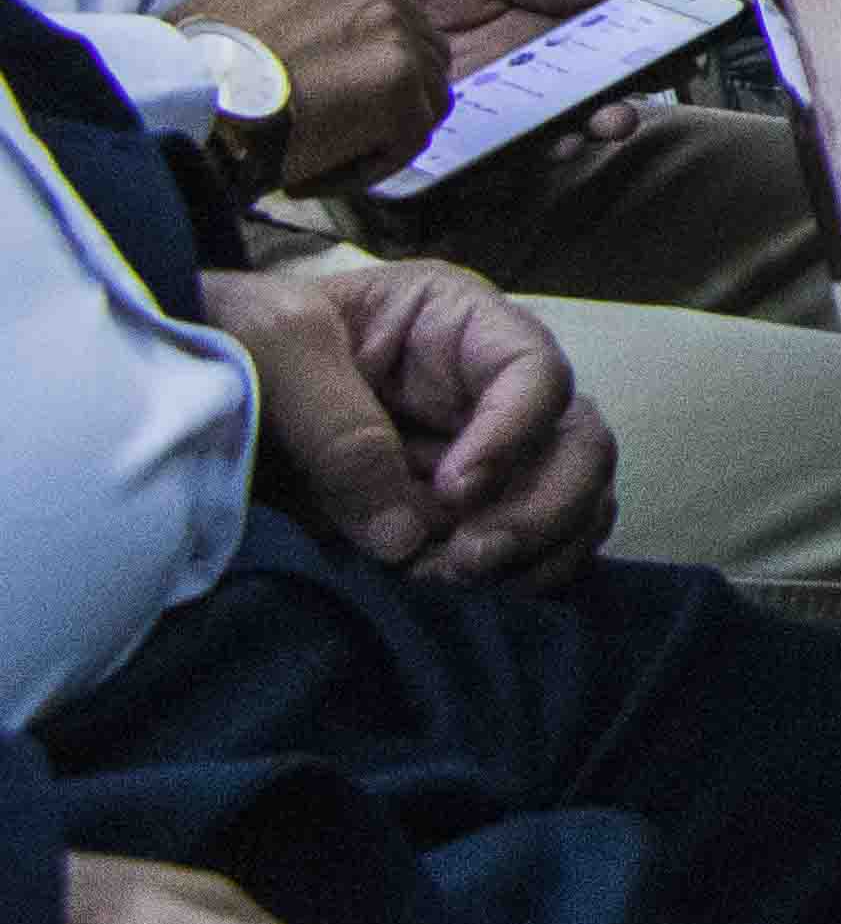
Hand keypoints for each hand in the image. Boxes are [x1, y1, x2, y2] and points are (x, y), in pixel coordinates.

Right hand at [162, 0, 444, 194]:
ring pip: (420, 89)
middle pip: (409, 41)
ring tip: (320, 150)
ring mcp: (393, 28)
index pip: (371, 1)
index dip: (353, 49)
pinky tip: (321, 169)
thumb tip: (273, 33)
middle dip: (380, 87)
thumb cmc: (189, 61)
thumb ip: (267, 0)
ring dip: (379, 126)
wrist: (186, 96)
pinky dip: (371, 161)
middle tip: (326, 121)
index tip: (314, 78)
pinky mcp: (402, 80)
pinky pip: (411, 134)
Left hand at [210, 259, 616, 587]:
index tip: (453, 491)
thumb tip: (403, 534)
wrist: (177, 395)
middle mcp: (489, 389)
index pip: (535, 370)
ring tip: (454, 582)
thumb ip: (339, 429)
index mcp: (458, 323)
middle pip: (579, 441)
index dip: (515, 433)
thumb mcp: (276, 350)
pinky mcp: (458, 517)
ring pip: (576, 500)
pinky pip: (534, 550)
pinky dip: (521, 580)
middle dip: (540, 507)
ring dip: (535, 551)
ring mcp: (482, 455)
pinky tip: (465, 599)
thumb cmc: (233, 339)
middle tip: (467, 558)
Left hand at [302, 0, 654, 159]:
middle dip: (606, 99)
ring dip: (574, 128)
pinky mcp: (421, 135)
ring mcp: (461, 101)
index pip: (581, 32)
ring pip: (535, 123)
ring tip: (597, 125)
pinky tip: (545, 144)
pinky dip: (520, 154)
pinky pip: (480, 152)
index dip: (627, 43)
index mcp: (508, 9)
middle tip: (624, 107)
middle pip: (567, 87)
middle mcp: (495, 61)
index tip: (666, 48)